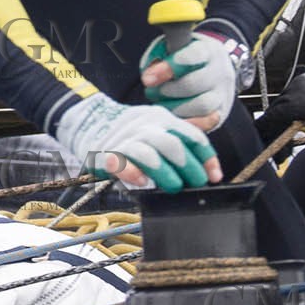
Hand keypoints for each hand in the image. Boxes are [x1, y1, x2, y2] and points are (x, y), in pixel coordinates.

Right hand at [54, 93, 221, 191]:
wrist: (89, 120)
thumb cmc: (131, 130)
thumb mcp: (159, 125)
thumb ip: (184, 134)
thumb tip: (213, 135)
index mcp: (163, 119)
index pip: (191, 136)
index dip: (206, 158)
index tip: (215, 176)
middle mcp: (147, 126)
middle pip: (173, 145)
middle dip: (188, 166)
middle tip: (195, 183)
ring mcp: (127, 139)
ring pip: (150, 153)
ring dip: (165, 172)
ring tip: (174, 186)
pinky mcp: (108, 153)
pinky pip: (121, 162)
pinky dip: (132, 172)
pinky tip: (141, 182)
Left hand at [140, 19, 250, 131]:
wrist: (212, 71)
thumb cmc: (185, 59)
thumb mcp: (172, 49)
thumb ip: (158, 57)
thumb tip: (150, 77)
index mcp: (207, 50)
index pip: (193, 56)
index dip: (169, 68)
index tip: (147, 79)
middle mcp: (220, 71)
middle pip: (195, 83)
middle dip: (168, 90)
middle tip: (152, 92)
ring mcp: (223, 94)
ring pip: (203, 105)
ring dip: (176, 108)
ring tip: (162, 104)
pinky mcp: (221, 114)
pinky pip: (207, 123)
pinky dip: (189, 123)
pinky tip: (173, 120)